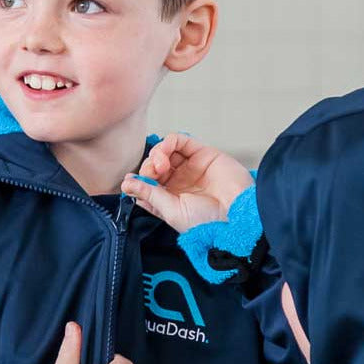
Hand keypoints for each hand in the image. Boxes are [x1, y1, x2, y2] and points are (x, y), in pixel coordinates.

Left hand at [120, 132, 253, 232]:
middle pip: (153, 166)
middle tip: (153, 172)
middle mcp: (178, 183)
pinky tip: (167, 150)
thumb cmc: (208, 221)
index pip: (146, 185)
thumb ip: (149, 194)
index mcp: (169, 201)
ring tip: (161, 163)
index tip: (133, 181)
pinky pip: (180, 142)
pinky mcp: (202, 154)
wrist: (237, 214)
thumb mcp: (171, 211)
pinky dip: (169, 142)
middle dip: (148, 166)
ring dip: (157, 153)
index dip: (137, 180)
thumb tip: (126, 183)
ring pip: (164, 152)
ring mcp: (190, 168)